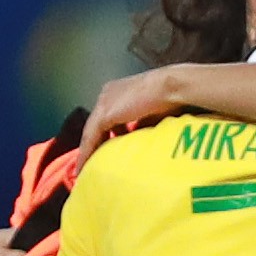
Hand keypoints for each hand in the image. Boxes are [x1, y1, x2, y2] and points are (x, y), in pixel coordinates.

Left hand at [81, 66, 200, 157]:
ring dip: (88, 150)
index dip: (104, 134)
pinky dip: (86, 152)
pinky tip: (84, 166)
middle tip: (91, 162)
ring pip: (90, 131)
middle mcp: (107, 94)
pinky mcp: (104, 114)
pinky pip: (90, 137)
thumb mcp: (150, 115)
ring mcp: (103, 103)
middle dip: (93, 143)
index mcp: (118, 91)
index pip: (106, 117)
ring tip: (86, 167)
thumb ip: (139, 125)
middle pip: (95, 124)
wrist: (170, 87)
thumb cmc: (168, 99)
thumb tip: (136, 139)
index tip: (105, 149)